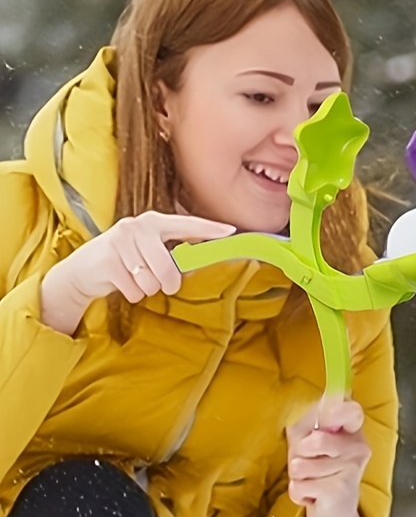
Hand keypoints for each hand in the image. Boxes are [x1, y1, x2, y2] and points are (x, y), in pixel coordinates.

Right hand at [41, 211, 235, 334]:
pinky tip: (121, 282)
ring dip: (147, 288)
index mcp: (153, 222)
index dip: (209, 229)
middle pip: (168, 268)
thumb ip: (173, 254)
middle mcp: (136, 227)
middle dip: (168, 283)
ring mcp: (119, 242)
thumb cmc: (127, 260)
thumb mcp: (149, 251)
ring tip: (134, 278)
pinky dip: (132, 294)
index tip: (230, 231)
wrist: (84, 270)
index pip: (186, 224)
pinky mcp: (107, 262)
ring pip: (151, 282)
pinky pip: (135, 290)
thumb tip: (198, 263)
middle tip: (162, 284)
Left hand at [286, 398, 369, 516]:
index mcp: (352, 428)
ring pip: (301, 465)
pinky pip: (299, 486)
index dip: (334, 408)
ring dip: (297, 476)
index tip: (325, 415)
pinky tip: (313, 494)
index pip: (351, 409)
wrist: (334, 509)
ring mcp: (352, 468)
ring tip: (311, 479)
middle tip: (307, 461)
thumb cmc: (319, 467)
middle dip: (299, 453)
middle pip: (315, 439)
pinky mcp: (341, 490)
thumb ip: (308, 421)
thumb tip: (310, 401)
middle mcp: (358, 445)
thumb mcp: (308, 438)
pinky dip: (298, 493)